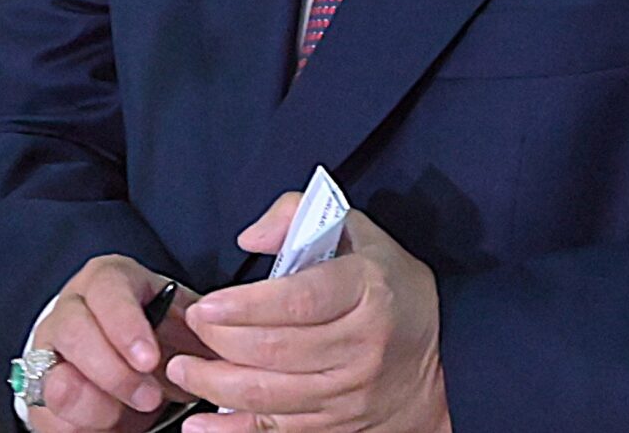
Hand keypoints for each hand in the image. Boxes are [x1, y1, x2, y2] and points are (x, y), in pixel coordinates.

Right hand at [25, 254, 210, 432]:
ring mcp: (49, 349)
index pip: (108, 291)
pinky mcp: (38, 390)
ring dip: (95, 405)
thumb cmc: (159, 334)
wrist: (130, 359)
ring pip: (55, 379)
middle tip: (149, 398)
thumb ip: (198, 330)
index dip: (126, 326)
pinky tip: (106, 424)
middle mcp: (71, 308)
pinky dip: (79, 427)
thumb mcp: (182, 322)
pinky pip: (47, 415)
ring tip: (125, 414)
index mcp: (108, 281)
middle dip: (114, 373)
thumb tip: (222, 340)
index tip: (150, 359)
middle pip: (74, 333)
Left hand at [166, 195, 449, 432]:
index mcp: (367, 291)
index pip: (300, 301)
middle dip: (221, 342)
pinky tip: (200, 425)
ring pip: (272, 397)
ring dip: (217, 386)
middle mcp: (360, 346)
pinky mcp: (338, 425)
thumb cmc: (390, 285)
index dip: (247, 306)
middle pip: (277, 351)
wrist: (445, 356)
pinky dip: (234, 432)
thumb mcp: (359, 233)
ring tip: (183, 370)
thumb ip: (298, 217)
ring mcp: (349, 393)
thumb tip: (250, 236)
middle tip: (189, 328)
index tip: (207, 304)